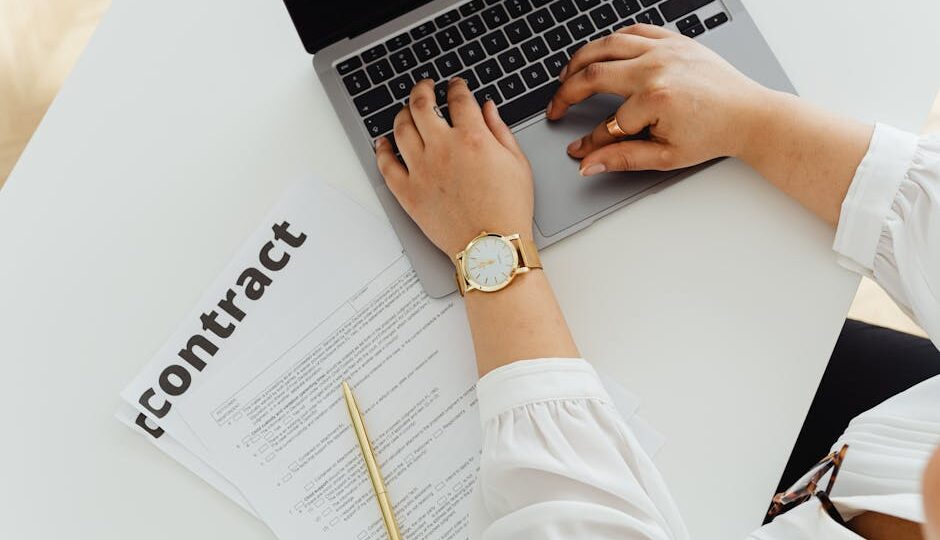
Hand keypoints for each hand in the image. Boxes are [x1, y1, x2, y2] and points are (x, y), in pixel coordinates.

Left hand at [375, 78, 533, 256]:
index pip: (458, 99)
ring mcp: (421, 170)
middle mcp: (443, 148)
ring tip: (407, 111)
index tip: (455, 86)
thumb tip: (487, 108)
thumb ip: (500, 130)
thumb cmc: (508, 210)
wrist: (491, 248)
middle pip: (422, 105)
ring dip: (402, 113)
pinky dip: (382, 150)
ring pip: (401, 128)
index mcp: (472, 138)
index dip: (456, 86)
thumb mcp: (517, 164)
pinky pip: (386, 165)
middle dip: (423, 90)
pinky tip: (383, 143)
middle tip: (425, 87)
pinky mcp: (408, 192)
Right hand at [547, 24, 774, 174]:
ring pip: (606, 46)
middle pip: (593, 74)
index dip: (588, 141)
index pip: (607, 123)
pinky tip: (598, 55)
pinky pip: (632, 32)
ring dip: (580, 60)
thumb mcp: (665, 156)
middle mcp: (656, 68)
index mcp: (655, 99)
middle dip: (567, 93)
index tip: (577, 149)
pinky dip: (611, 41)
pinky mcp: (673, 40)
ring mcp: (665, 50)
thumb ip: (622, 159)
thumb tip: (588, 164)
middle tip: (556, 107)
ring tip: (566, 77)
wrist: (748, 114)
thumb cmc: (712, 135)